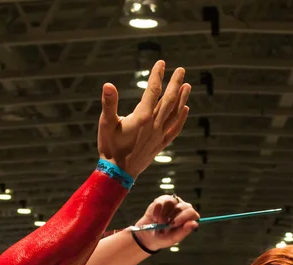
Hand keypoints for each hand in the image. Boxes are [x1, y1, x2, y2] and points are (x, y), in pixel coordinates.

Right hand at [98, 60, 189, 177]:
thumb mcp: (105, 124)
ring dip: (182, 98)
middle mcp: (154, 125)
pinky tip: (185, 109)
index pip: (152, 91)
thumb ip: (109, 104)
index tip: (161, 63)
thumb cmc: (110, 148)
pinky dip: (181, 119)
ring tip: (187, 85)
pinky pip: (174, 129)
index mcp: (142, 117)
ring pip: (174, 113)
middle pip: (168, 100)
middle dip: (174, 83)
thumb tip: (108, 85)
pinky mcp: (160, 145)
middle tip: (181, 69)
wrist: (118, 174)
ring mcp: (159, 135)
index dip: (157, 75)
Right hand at [133, 195, 199, 251]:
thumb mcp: (173, 238)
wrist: (149, 235)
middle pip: (183, 206)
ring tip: (159, 222)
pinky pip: (161, 201)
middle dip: (172, 217)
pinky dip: (156, 211)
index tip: (173, 224)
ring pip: (171, 202)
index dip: (183, 217)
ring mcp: (173, 203)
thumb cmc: (163, 238)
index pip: (192, 213)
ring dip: (163, 214)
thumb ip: (184, 232)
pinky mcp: (163, 200)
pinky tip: (155, 218)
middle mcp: (183, 209)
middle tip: (164, 225)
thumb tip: (195, 223)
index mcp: (188, 219)